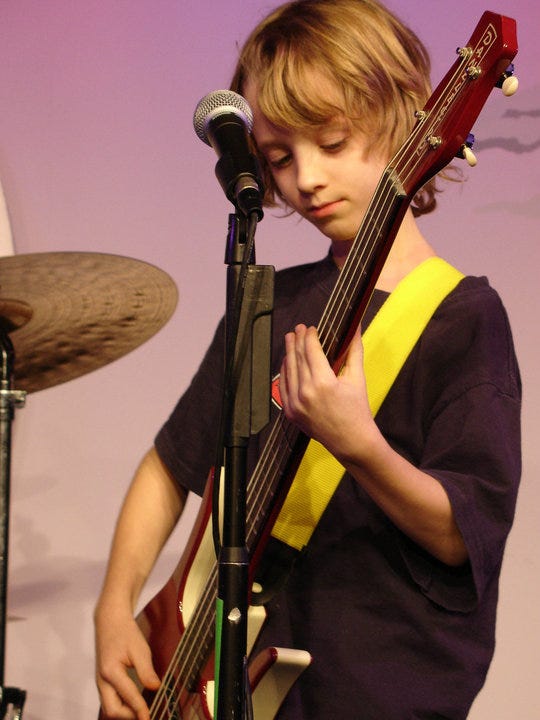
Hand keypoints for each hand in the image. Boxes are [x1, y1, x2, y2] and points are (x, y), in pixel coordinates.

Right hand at [95, 603, 159, 719]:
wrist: (110, 621)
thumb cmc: (125, 632)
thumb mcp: (140, 648)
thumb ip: (146, 670)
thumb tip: (155, 689)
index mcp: (111, 671)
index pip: (128, 697)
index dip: (140, 710)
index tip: (149, 718)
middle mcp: (102, 680)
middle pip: (112, 710)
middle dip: (129, 715)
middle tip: (146, 713)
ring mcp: (100, 681)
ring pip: (109, 707)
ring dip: (125, 712)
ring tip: (142, 708)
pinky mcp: (103, 681)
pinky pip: (109, 700)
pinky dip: (121, 705)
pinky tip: (134, 702)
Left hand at [279, 324, 377, 462]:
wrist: (351, 441)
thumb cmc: (357, 410)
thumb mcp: (357, 378)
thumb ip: (354, 350)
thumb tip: (355, 327)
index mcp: (323, 383)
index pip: (311, 351)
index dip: (309, 337)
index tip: (311, 328)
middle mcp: (305, 393)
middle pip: (298, 358)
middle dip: (297, 341)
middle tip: (297, 329)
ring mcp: (295, 404)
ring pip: (288, 371)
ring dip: (289, 353)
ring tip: (290, 340)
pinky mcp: (290, 413)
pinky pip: (283, 387)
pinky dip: (284, 372)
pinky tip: (287, 362)